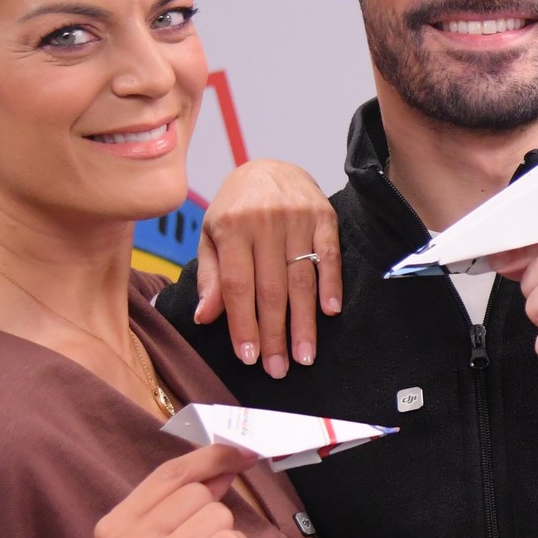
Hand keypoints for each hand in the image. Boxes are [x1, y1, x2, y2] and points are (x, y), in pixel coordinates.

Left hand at [193, 158, 338, 377]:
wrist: (270, 167)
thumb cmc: (235, 208)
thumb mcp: (212, 234)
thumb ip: (210, 275)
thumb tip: (205, 317)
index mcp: (231, 227)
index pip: (238, 286)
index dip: (243, 324)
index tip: (249, 358)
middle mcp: (264, 222)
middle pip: (271, 289)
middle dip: (275, 334)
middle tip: (278, 369)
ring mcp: (297, 219)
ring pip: (301, 279)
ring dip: (304, 322)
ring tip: (304, 356)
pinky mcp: (325, 216)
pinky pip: (330, 256)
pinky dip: (331, 285)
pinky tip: (330, 313)